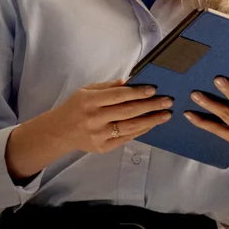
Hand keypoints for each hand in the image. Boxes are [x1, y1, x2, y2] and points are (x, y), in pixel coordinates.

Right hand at [48, 78, 172, 153]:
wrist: (60, 131)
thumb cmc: (76, 107)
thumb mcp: (87, 91)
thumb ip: (108, 87)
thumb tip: (130, 81)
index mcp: (90, 101)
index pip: (118, 96)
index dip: (137, 92)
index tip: (154, 90)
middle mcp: (95, 119)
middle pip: (128, 112)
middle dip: (150, 106)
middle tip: (167, 101)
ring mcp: (99, 135)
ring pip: (130, 127)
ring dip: (151, 120)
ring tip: (165, 114)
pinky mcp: (103, 147)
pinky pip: (126, 137)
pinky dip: (141, 130)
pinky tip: (152, 124)